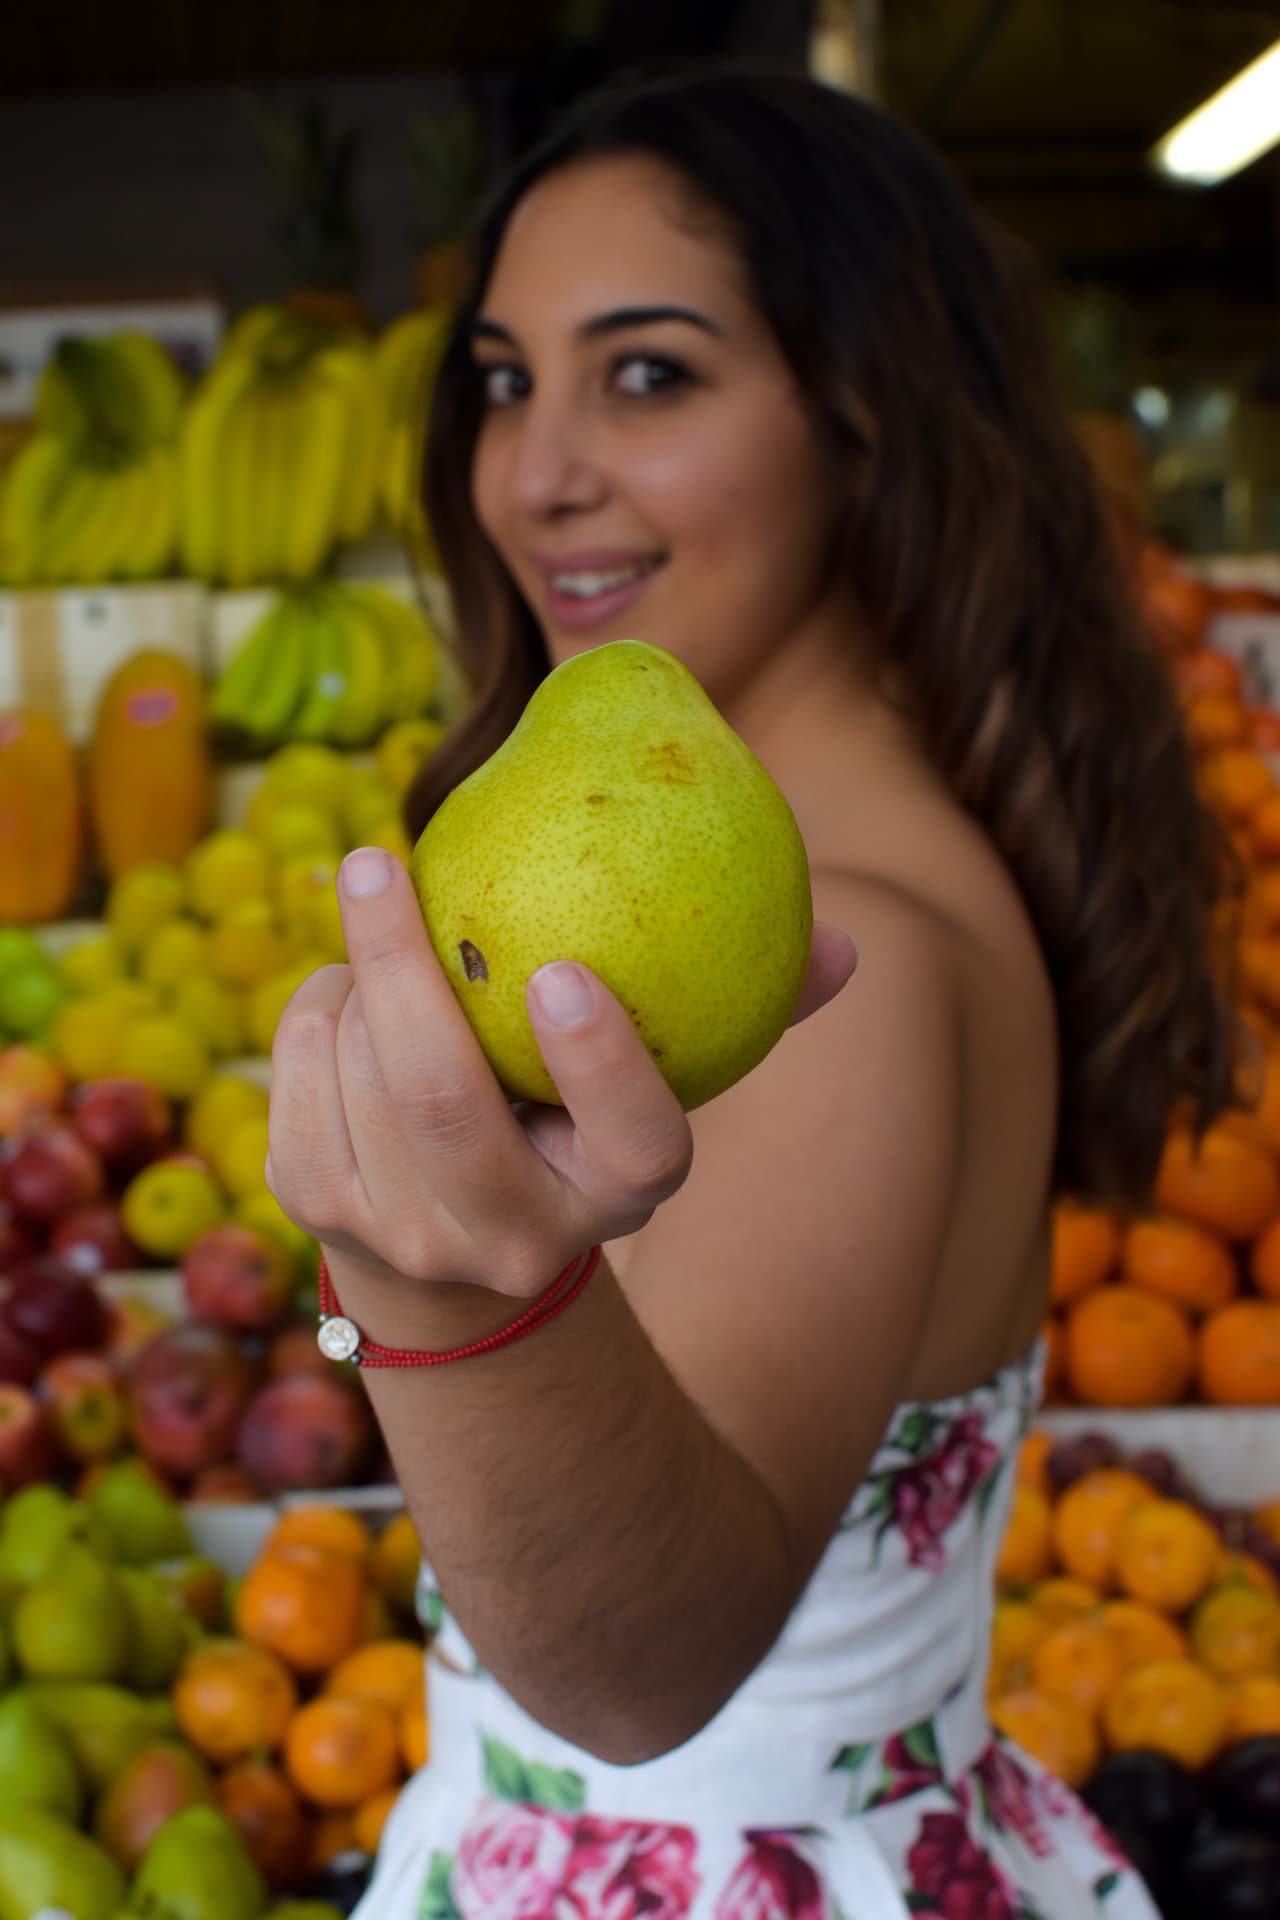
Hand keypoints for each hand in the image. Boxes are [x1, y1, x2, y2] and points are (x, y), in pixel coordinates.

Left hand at [267, 846, 856, 1298]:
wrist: (459, 1256)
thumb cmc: (579, 1120)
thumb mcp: (662, 1084)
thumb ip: (751, 1011)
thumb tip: (844, 943)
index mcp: (616, 1197)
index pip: (636, 1147)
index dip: (603, 1065)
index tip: (563, 972)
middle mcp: (511, 1237)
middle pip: (447, 1107)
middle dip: (404, 974)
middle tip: (382, 858)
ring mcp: (407, 1235)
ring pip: (361, 1075)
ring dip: (358, 977)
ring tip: (382, 917)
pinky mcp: (317, 1211)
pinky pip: (298, 1074)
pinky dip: (316, 1006)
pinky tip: (346, 984)